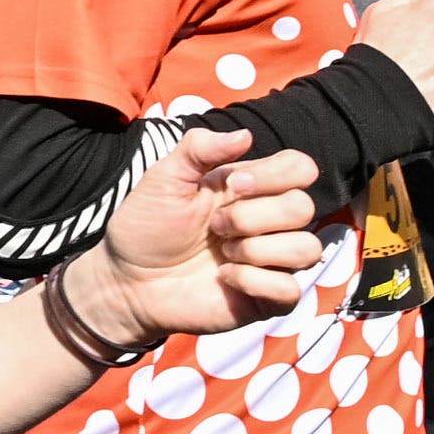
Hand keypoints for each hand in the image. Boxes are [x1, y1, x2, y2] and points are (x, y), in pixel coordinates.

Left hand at [91, 125, 329, 341]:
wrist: (128, 278)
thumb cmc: (148, 225)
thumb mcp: (165, 176)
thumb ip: (199, 147)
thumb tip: (246, 134)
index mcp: (253, 188)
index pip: (300, 168)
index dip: (275, 174)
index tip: (234, 185)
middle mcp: (271, 223)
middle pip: (303, 207)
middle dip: (252, 216)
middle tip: (215, 226)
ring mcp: (273, 262)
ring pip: (306, 248)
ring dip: (257, 249)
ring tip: (222, 252)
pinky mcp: (268, 299)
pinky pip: (290, 289)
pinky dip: (253, 280)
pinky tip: (225, 278)